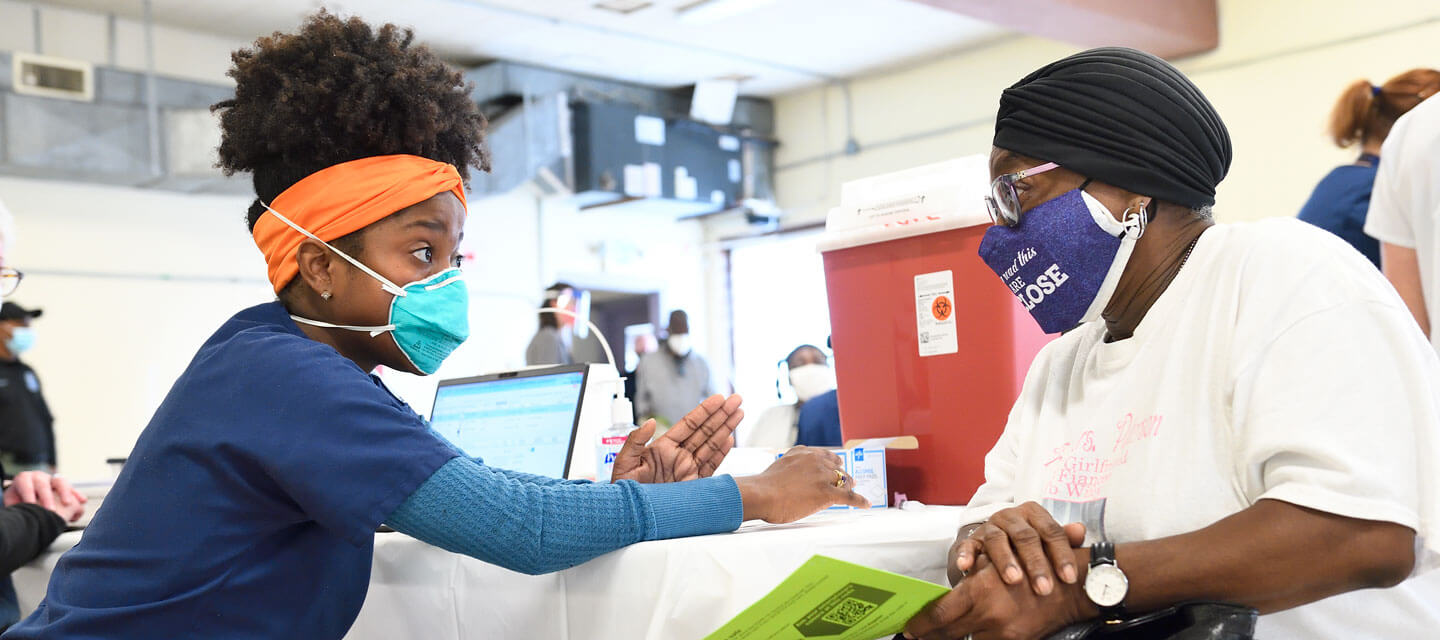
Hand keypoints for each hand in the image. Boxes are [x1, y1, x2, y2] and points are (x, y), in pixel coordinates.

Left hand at [4, 471, 86, 522]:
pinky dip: (77, 495)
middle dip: (47, 497)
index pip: (25, 483)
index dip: (28, 494)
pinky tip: (82, 501)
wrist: (27, 499)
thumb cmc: (18, 503)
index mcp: (24, 479)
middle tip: (50, 510)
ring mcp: (52, 480)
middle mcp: (39, 477)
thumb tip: (19, 511)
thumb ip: (17, 505)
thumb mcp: (13, 503)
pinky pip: (72, 489)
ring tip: (68, 503)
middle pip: (43, 483)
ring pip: (60, 482)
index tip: (31, 506)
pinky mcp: (63, 487)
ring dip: (65, 492)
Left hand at [611, 394, 742, 483]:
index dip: (704, 411)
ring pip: (711, 445)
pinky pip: (711, 467)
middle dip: (721, 414)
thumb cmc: (623, 490)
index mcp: (663, 448)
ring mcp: (688, 470)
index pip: (688, 424)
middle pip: (704, 430)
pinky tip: (730, 439)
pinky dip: (721, 453)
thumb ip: (636, 441)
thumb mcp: (624, 463)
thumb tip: (651, 422)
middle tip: (736, 399)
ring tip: (739, 413)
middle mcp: (678, 457)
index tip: (718, 399)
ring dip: (726, 428)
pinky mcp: (694, 485)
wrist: (630, 517)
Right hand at [733, 447, 868, 522]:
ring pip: (844, 481)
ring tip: (855, 492)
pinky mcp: (827, 492)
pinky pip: (849, 496)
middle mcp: (816, 461)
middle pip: (837, 468)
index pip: (826, 455)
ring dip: (850, 487)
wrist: (762, 494)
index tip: (837, 466)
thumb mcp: (782, 465)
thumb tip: (800, 475)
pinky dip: (859, 500)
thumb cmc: (765, 485)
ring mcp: (823, 476)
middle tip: (849, 481)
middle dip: (843, 475)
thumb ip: (795, 465)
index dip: (833, 463)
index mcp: (804, 453)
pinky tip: (866, 503)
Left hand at [905, 550, 1093, 639]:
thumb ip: (970, 580)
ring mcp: (1003, 632)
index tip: (910, 628)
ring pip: (966, 639)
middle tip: (917, 635)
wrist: (1071, 586)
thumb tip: (945, 597)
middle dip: (930, 634)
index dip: (921, 624)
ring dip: (952, 637)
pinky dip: (977, 638)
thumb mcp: (996, 565)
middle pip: (948, 632)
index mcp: (980, 592)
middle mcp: (988, 615)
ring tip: (938, 637)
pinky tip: (969, 635)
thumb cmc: (1032, 565)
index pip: (939, 614)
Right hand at [953, 502, 1085, 595]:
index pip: (1051, 531)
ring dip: (1006, 560)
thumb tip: (1080, 530)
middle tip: (1044, 588)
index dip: (1061, 555)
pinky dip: (966, 555)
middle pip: (1025, 537)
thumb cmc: (1026, 547)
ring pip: (997, 540)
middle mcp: (1011, 517)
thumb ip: (1064, 539)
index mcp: (1033, 514)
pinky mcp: (971, 539)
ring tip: (1014, 580)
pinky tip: (967, 567)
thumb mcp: (1046, 542)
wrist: (992, 545)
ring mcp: (989, 527)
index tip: (1068, 577)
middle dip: (1036, 563)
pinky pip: (967, 545)